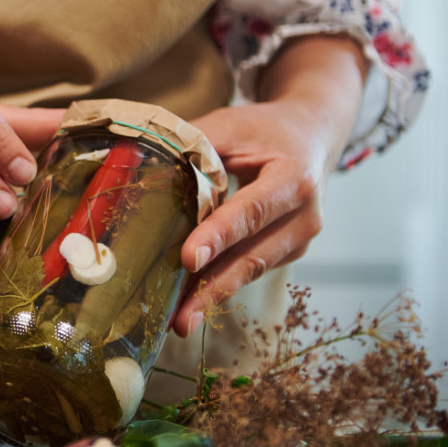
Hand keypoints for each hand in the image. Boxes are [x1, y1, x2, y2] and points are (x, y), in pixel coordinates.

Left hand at [171, 35, 368, 336]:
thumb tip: (138, 164)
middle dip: (213, 286)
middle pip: (254, 255)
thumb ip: (192, 147)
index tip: (189, 259)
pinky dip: (220, 283)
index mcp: (294, 177)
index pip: (251, 210)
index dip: (219, 235)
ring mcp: (300, 239)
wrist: (310, 135)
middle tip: (181, 316)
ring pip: (251, 270)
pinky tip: (190, 300)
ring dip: (213, 294)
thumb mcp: (229, 126)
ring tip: (181, 320)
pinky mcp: (289, 252)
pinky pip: (251, 269)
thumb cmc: (263, 130)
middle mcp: (305, 215)